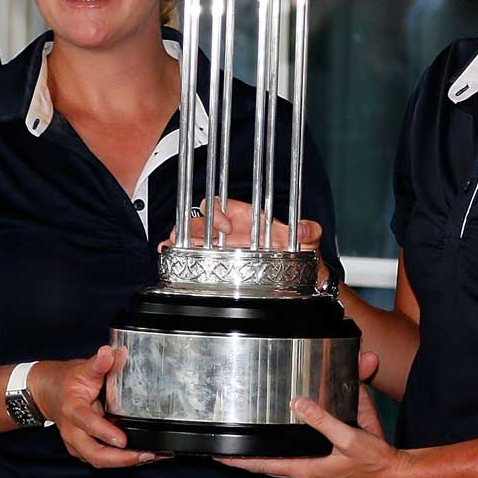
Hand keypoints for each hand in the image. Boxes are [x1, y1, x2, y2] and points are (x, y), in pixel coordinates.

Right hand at [36, 346, 160, 468]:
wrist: (47, 393)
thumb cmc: (66, 381)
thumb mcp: (82, 369)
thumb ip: (99, 364)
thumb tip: (112, 353)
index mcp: (72, 410)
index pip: (88, 423)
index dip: (105, 433)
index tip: (123, 440)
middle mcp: (72, 431)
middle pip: (94, 454)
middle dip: (120, 459)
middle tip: (145, 455)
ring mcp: (76, 443)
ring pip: (97, 460)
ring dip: (123, 462)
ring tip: (149, 456)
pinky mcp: (82, 449)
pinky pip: (100, 459)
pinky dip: (119, 461)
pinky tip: (140, 455)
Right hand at [165, 200, 321, 251]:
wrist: (301, 273)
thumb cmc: (300, 250)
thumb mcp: (308, 238)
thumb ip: (309, 230)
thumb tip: (305, 229)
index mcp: (245, 217)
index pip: (219, 204)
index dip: (216, 213)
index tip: (225, 228)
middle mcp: (230, 230)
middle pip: (198, 221)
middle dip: (186, 227)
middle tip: (180, 237)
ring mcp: (222, 247)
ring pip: (191, 237)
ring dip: (177, 241)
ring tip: (168, 247)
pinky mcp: (219, 263)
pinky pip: (192, 255)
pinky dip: (178, 255)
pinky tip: (170, 258)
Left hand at [219, 353, 412, 477]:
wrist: (392, 474)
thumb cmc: (373, 461)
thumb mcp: (350, 437)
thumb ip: (324, 421)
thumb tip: (299, 404)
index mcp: (307, 469)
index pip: (265, 466)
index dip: (240, 461)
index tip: (218, 456)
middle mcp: (305, 472)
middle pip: (265, 466)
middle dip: (243, 459)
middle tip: (220, 449)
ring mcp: (311, 471)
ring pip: (276, 464)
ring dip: (257, 458)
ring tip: (237, 448)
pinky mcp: (319, 466)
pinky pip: (290, 460)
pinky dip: (276, 455)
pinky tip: (272, 444)